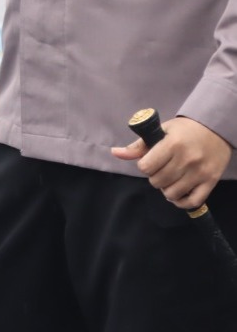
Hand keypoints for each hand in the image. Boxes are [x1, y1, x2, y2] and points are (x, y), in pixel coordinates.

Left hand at [111, 116, 232, 211]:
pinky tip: (178, 193)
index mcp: (172, 144)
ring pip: (172, 193)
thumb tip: (115, 152)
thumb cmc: (184, 129)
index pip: (146, 167)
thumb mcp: (161, 131)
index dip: (144, 166)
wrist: (215, 129)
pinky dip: (181, 202)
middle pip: (158, 181)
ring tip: (169, 180)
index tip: (150, 162)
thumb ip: (139, 145)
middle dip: (154, 177)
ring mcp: (200, 173)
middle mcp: (187, 160)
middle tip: (160, 170)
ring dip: (166, 189)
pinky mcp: (211, 182)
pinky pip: (192, 202)